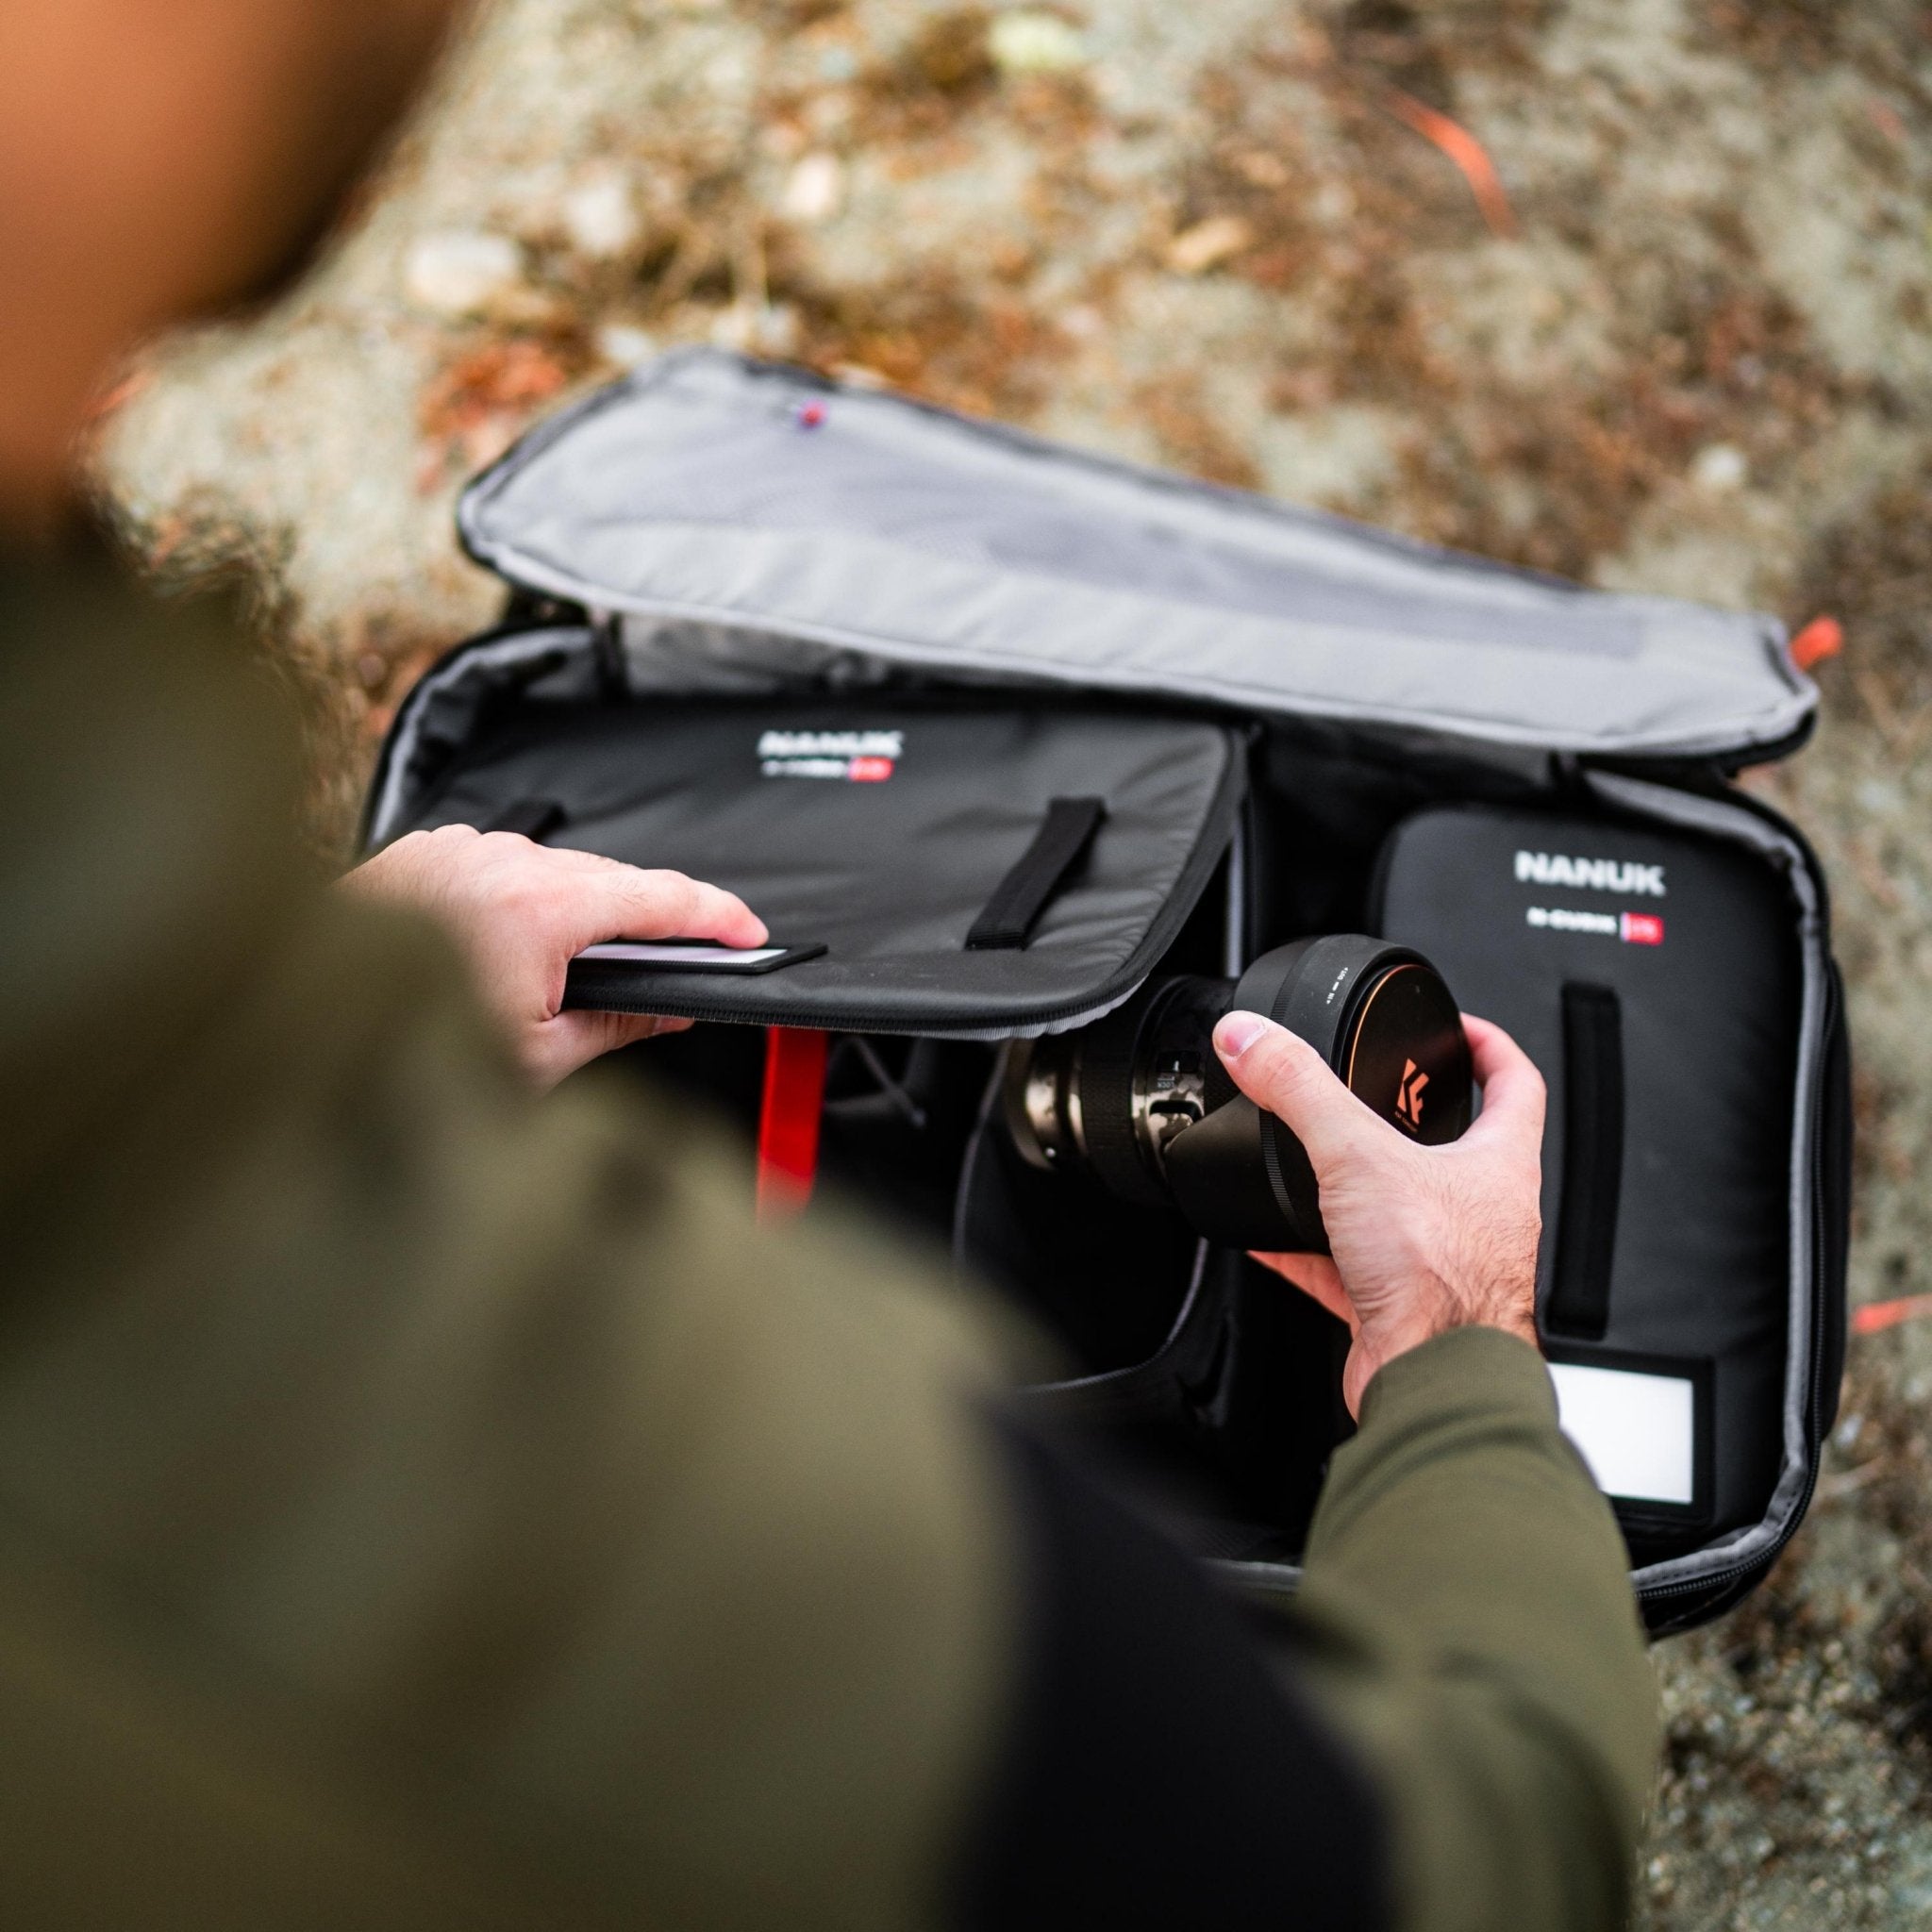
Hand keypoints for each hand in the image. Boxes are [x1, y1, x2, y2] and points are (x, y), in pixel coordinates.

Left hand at [345, 827, 766, 1089]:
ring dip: (579, 914)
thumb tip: (672, 1009)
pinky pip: (498, 866)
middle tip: (675, 972)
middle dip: (647, 925)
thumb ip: (619, 1022)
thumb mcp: (534, 1057)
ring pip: (554, 871)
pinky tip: (512, 950)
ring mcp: (458, 847)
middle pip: (611, 881)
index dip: (719, 917)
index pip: (662, 898)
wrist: (289, 1024)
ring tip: (575, 976)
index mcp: (539, 905)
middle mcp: (499, 859)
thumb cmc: (399, 1048)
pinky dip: (522, 901)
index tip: (752, 934)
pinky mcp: (424, 850)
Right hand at [1211, 1009, 1544, 1414]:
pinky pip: (1355, 1269)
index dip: (1487, 1046)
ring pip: (1407, 1211)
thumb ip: (1300, 1090)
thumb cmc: (1439, 1282)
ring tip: (1324, 1162)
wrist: (1429, 1376)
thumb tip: (1253, 1039)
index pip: (1515, 1084)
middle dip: (1417, 1117)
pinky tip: (1276, 1242)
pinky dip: (1315, 1252)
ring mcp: (1446, 1263)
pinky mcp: (1403, 1307)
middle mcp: (1484, 1214)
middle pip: (1460, 1148)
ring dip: (1365, 1187)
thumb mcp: (1357, 1156)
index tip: (1456, 1029)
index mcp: (1498, 1165)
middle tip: (1381, 1091)